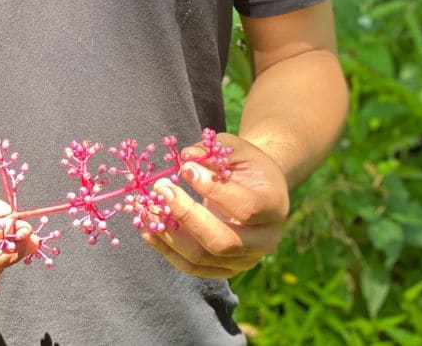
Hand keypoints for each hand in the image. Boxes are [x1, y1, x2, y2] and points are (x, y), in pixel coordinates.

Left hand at [145, 134, 288, 278]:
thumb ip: (214, 150)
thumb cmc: (248, 167)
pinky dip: (166, 249)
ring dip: (170, 235)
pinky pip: (190, 266)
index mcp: (274, 208)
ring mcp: (243, 261)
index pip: (245, 207)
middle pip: (222, 241)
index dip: (214, 190)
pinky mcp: (223, 270)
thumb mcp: (238, 151)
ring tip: (148, 209)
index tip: (186, 169)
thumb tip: (185, 156)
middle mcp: (264, 241)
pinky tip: (148, 230)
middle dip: (187, 217)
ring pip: (201, 258)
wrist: (259, 191)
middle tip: (161, 190)